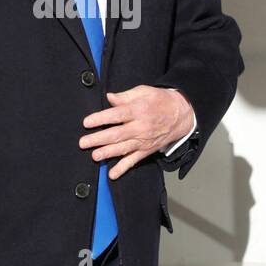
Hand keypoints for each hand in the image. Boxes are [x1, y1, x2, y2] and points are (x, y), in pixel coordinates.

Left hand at [80, 85, 194, 179]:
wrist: (182, 114)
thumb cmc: (160, 101)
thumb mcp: (144, 91)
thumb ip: (125, 95)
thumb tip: (109, 97)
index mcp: (138, 110)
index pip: (117, 115)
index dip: (101, 119)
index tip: (87, 122)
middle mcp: (140, 127)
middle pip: (116, 134)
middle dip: (98, 139)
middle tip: (83, 142)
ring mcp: (143, 141)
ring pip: (123, 149)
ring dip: (107, 153)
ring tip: (94, 156)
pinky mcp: (146, 150)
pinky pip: (133, 161)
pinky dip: (123, 168)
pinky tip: (112, 174)